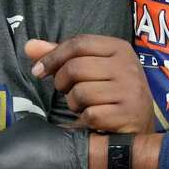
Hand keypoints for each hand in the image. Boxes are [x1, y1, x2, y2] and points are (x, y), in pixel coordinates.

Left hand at [26, 36, 154, 133]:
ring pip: (80, 92)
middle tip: (67, 91)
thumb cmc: (110, 91)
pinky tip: (95, 118)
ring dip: (74, 103)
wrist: (140, 124)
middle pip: (76, 68)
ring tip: (85, 105)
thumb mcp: (91, 67)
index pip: (79, 43)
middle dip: (62, 83)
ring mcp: (130, 90)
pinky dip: (85, 119)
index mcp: (119, 48)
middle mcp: (128, 66)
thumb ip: (61, 56)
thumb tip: (28, 46)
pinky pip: (90, 114)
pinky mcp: (127, 114)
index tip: (38, 71)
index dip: (53, 56)